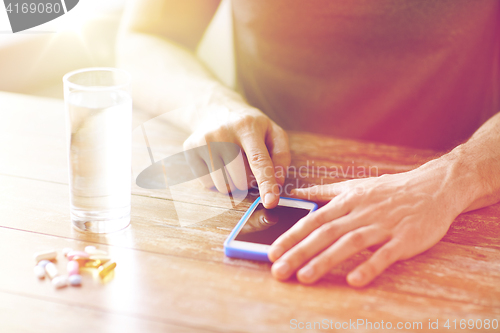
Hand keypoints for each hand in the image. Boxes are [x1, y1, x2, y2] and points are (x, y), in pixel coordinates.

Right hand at [183, 106, 289, 207]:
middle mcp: (222, 133)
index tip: (270, 202)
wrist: (217, 108)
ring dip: (233, 183)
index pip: (258, 160)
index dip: (266, 183)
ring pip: (223, 185)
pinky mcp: (190, 150)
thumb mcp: (272, 132)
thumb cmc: (250, 126)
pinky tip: (218, 163)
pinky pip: (207, 184)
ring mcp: (203, 141)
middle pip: (240, 179)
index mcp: (247, 126)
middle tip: (248, 166)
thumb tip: (278, 182)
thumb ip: (282, 156)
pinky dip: (217, 181)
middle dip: (249, 181)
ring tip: (233, 164)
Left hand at [268, 159, 470, 285]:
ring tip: (305, 276)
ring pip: (350, 242)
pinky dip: (370, 266)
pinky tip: (354, 280)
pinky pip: (385, 254)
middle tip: (279, 269)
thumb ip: (323, 191)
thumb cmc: (389, 190)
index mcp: (347, 201)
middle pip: (326, 232)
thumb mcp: (354, 186)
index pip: (314, 219)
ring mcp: (383, 225)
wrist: (433, 188)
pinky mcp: (405, 238)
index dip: (291, 236)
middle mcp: (361, 212)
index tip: (272, 251)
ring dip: (326, 259)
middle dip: (300, 251)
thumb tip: (296, 193)